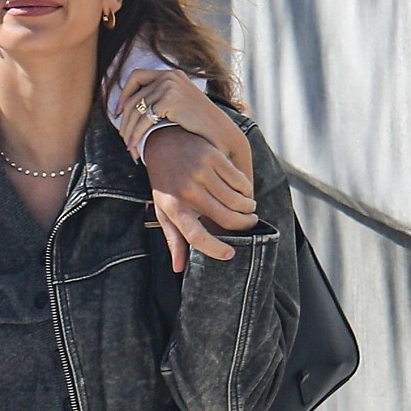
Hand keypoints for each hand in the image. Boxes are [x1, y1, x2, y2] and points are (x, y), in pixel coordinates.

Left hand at [116, 69, 250, 179]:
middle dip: (124, 120)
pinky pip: (143, 119)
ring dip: (129, 131)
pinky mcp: (170, 100)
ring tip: (129, 147)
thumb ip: (160, 99)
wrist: (220, 133)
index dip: (123, 94)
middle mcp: (169, 76)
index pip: (136, 76)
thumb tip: (129, 109)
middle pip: (134, 97)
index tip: (118, 113)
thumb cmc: (199, 124)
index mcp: (171, 74)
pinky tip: (135, 146)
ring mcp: (169, 86)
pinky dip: (136, 134)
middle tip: (123, 138)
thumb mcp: (179, 104)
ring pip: (136, 110)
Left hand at [143, 126, 257, 271]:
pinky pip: (240, 181)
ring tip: (248, 209)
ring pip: (237, 200)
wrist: (162, 142)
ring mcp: (201, 173)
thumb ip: (173, 238)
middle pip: (226, 219)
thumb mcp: (163, 209)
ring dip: (248, 208)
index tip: (229, 254)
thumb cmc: (165, 182)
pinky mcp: (213, 157)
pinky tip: (244, 192)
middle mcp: (188, 191)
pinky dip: (246, 190)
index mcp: (174, 208)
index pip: (196, 236)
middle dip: (243, 225)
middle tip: (248, 223)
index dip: (214, 249)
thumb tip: (179, 268)